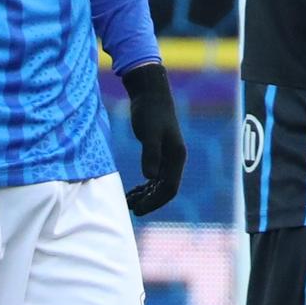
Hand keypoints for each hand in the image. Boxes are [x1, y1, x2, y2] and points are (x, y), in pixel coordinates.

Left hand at [120, 61, 184, 214]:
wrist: (150, 94)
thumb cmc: (150, 112)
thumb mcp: (149, 133)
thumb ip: (150, 154)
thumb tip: (149, 178)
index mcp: (177, 156)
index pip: (170, 188)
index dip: (155, 201)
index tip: (139, 210)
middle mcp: (175, 159)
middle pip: (165, 189)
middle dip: (150, 201)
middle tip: (132, 210)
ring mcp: (167, 157)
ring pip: (159, 184)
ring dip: (146, 195)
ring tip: (129, 203)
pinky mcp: (159, 153)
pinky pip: (154, 176)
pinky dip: (144, 186)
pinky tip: (132, 192)